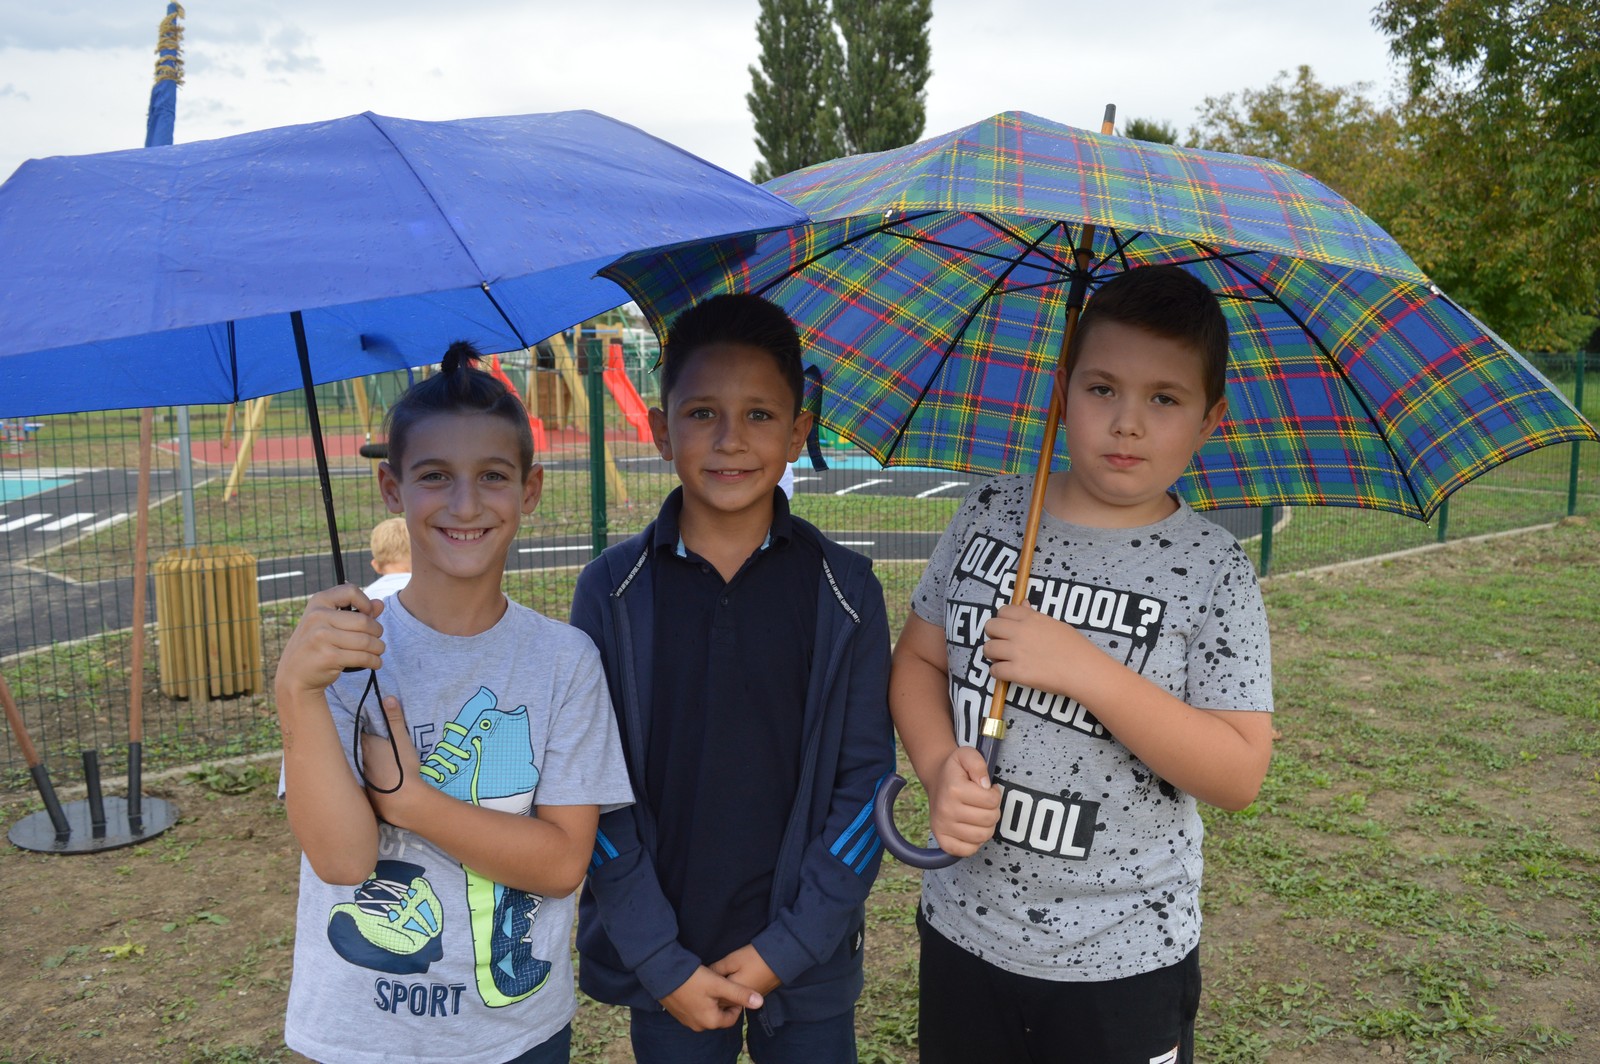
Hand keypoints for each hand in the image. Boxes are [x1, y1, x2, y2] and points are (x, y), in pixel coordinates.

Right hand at [274, 585, 384, 697]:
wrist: (294, 674)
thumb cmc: (317, 645)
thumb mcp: (329, 622)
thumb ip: (355, 612)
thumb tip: (380, 604)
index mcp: (318, 602)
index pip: (350, 591)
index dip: (366, 603)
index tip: (369, 616)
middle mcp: (318, 617)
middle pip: (364, 620)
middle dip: (377, 632)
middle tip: (377, 640)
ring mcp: (322, 637)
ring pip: (366, 640)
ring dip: (378, 648)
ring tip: (378, 651)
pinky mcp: (329, 657)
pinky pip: (363, 657)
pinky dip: (374, 661)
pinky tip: (375, 662)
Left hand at [361, 696, 430, 827]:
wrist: (401, 802)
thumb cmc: (402, 768)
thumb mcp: (402, 741)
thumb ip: (395, 720)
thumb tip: (387, 697)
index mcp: (369, 745)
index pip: (360, 731)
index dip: (362, 726)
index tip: (364, 721)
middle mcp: (361, 760)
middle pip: (359, 747)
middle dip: (363, 742)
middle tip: (370, 737)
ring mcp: (363, 776)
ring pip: (361, 763)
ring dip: (366, 759)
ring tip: (375, 757)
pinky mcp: (367, 791)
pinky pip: (366, 778)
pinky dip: (370, 775)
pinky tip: (377, 777)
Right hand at [660, 966, 762, 1031]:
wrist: (663, 974)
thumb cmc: (693, 979)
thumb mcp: (719, 985)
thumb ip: (740, 994)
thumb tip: (760, 1001)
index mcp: (710, 1022)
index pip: (732, 1018)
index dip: (736, 1004)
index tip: (734, 989)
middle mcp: (698, 1026)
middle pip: (719, 1016)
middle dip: (723, 1002)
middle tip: (721, 985)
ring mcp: (687, 1021)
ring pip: (707, 1012)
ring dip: (711, 1001)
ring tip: (709, 985)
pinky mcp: (678, 1013)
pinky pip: (695, 1010)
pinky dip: (699, 1001)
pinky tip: (697, 987)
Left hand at [710, 944, 780, 996]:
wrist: (781, 958)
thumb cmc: (754, 958)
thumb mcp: (732, 960)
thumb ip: (717, 970)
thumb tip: (706, 976)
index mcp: (733, 995)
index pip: (714, 1000)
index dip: (707, 991)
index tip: (703, 981)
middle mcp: (742, 1002)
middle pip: (723, 1003)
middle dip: (715, 994)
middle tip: (709, 982)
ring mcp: (751, 1000)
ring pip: (732, 1002)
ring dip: (725, 995)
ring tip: (720, 982)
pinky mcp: (758, 995)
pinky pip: (741, 999)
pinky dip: (735, 994)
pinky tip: (733, 982)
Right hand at [929, 746, 1000, 855]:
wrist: (937, 779)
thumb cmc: (955, 769)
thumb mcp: (966, 754)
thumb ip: (978, 763)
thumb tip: (985, 786)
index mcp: (954, 790)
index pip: (992, 801)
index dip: (995, 794)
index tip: (987, 789)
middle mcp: (946, 810)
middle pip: (990, 819)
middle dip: (993, 809)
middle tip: (984, 802)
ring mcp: (943, 828)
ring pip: (983, 836)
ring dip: (987, 825)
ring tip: (980, 814)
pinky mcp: (942, 841)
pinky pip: (969, 850)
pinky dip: (976, 841)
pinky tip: (972, 828)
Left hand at [981, 602, 1090, 694]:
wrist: (1083, 670)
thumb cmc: (1075, 647)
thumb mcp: (1055, 624)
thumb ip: (1034, 615)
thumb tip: (1023, 604)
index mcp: (1030, 618)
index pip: (1002, 611)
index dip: (1002, 620)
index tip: (1007, 629)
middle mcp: (1020, 632)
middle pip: (989, 627)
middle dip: (993, 636)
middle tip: (1002, 644)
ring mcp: (1016, 652)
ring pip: (988, 649)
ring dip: (993, 655)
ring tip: (1004, 660)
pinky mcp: (1017, 672)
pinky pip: (994, 670)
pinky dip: (998, 673)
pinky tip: (1008, 673)